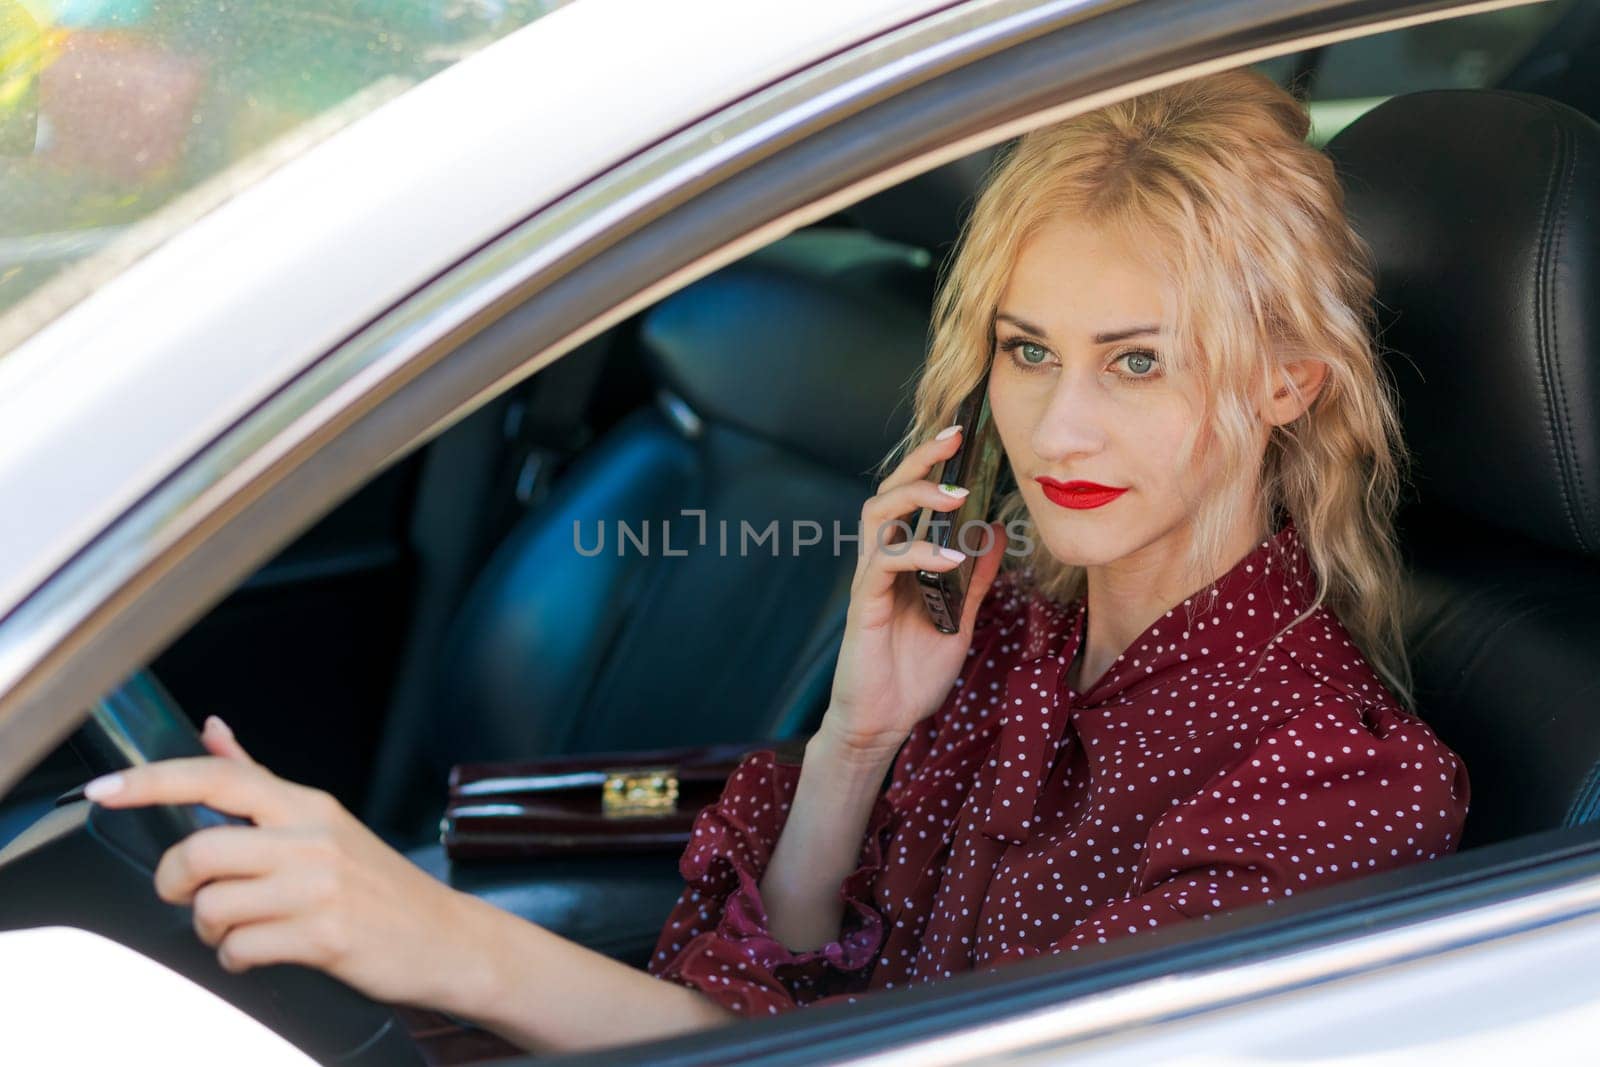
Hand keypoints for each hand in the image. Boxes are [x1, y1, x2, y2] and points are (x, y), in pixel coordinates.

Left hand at [83, 717, 478, 1007]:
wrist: (445, 938)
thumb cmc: (378, 884)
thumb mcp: (324, 821)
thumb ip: (259, 779)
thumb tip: (212, 729)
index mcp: (306, 805)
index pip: (216, 779)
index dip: (150, 782)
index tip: (101, 789)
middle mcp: (311, 840)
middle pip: (198, 852)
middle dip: (174, 885)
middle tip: (188, 897)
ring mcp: (319, 889)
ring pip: (212, 908)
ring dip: (209, 930)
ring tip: (238, 930)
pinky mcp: (324, 937)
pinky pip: (240, 950)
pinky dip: (236, 960)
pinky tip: (260, 954)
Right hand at [823, 423, 1006, 760]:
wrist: (883, 723)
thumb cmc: (914, 673)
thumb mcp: (960, 620)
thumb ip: (975, 578)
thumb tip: (997, 533)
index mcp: (903, 560)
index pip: (911, 498)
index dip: (931, 465)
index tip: (963, 437)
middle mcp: (882, 562)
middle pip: (889, 492)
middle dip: (920, 460)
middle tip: (953, 437)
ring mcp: (870, 580)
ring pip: (878, 515)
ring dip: (915, 496)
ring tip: (953, 493)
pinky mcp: (865, 605)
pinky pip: (885, 564)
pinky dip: (918, 554)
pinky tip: (949, 559)